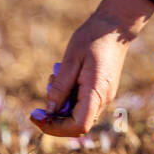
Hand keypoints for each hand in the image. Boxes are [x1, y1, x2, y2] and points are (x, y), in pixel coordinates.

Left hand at [33, 0, 153, 136]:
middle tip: (42, 95)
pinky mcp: (101, 91)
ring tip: (54, 76)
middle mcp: (103, 99)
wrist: (115, 26)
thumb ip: (60, 87)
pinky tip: (62, 76)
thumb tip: (49, 111)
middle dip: (54, 115)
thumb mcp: (71, 60)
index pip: (78, 126)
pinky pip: (81, 103)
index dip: (55, 128)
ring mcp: (103, 96)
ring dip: (59, 103)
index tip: (38, 116)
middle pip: (76, 123)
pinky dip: (67, 96)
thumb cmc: (93, 38)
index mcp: (97, 92)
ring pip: (76, 113)